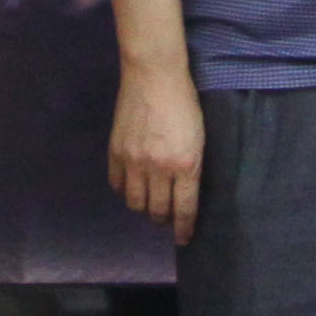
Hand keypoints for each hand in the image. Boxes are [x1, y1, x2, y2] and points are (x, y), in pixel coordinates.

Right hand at [110, 61, 205, 245]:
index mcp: (186, 165)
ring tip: (149, 202)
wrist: (155, 76)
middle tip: (167, 216)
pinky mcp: (116, 152)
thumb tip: (185, 192)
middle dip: (164, 219)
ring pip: (135, 203)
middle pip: (158, 211)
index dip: (183, 229)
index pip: (184, 209)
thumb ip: (192, 167)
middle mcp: (159, 168)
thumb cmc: (186, 104)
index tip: (183, 239)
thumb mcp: (199, 138)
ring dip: (143, 208)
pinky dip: (125, 190)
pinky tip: (131, 185)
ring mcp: (135, 161)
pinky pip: (117, 184)